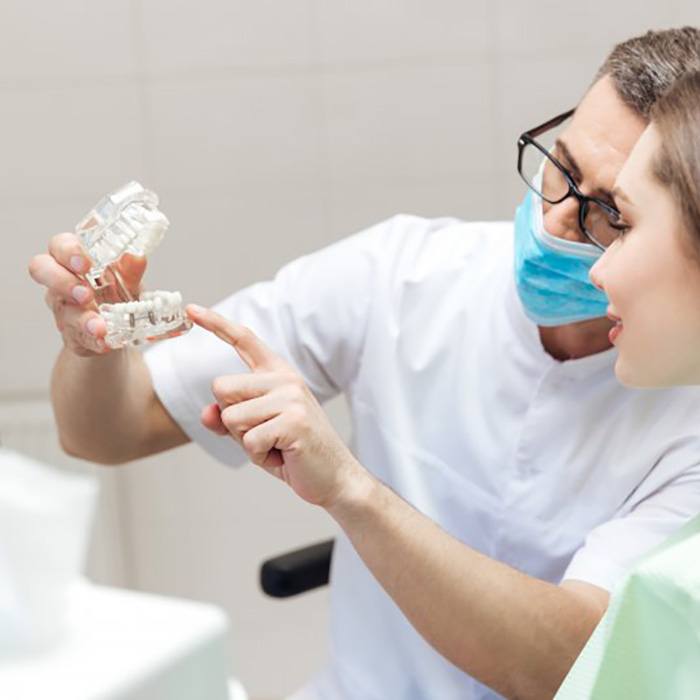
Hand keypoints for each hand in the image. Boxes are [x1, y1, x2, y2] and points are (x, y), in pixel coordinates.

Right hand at [28, 233, 145, 355]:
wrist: (121, 325)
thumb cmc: (117, 289)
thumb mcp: (127, 277)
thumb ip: (130, 267)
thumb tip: (137, 256)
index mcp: (72, 259)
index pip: (59, 245)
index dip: (68, 252)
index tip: (85, 264)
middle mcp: (60, 281)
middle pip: (42, 271)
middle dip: (62, 282)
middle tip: (85, 294)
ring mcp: (63, 308)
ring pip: (63, 310)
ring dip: (82, 319)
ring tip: (100, 326)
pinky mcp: (72, 334)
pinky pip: (77, 337)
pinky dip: (92, 340)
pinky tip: (104, 342)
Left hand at [187, 304, 366, 507]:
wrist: (334, 478)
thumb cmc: (293, 452)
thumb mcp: (255, 433)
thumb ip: (228, 419)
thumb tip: (206, 412)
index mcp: (277, 374)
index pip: (244, 340)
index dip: (216, 324)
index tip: (191, 309)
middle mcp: (285, 379)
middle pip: (221, 388)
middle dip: (231, 420)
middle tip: (264, 434)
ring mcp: (291, 397)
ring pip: (231, 417)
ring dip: (246, 442)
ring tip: (275, 446)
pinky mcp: (294, 421)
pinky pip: (249, 441)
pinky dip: (259, 457)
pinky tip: (282, 455)